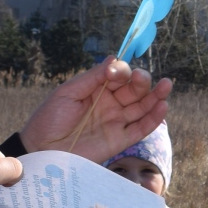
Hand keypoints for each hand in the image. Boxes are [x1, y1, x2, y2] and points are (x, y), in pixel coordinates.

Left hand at [20, 58, 172, 162]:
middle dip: (141, 82)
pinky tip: (162, 106)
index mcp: (97, 90)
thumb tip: (114, 59)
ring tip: (167, 85)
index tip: (114, 73)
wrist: (41, 149)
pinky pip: (141, 128)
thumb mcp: (68, 92)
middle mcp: (110, 104)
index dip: (121, 71)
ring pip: (142, 107)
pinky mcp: (120, 140)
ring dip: (156, 96)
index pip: (118, 76)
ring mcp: (116, 122)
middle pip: (134, 90)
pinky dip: (154, 118)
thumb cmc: (49, 119)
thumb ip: (93, 77)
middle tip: (141, 78)